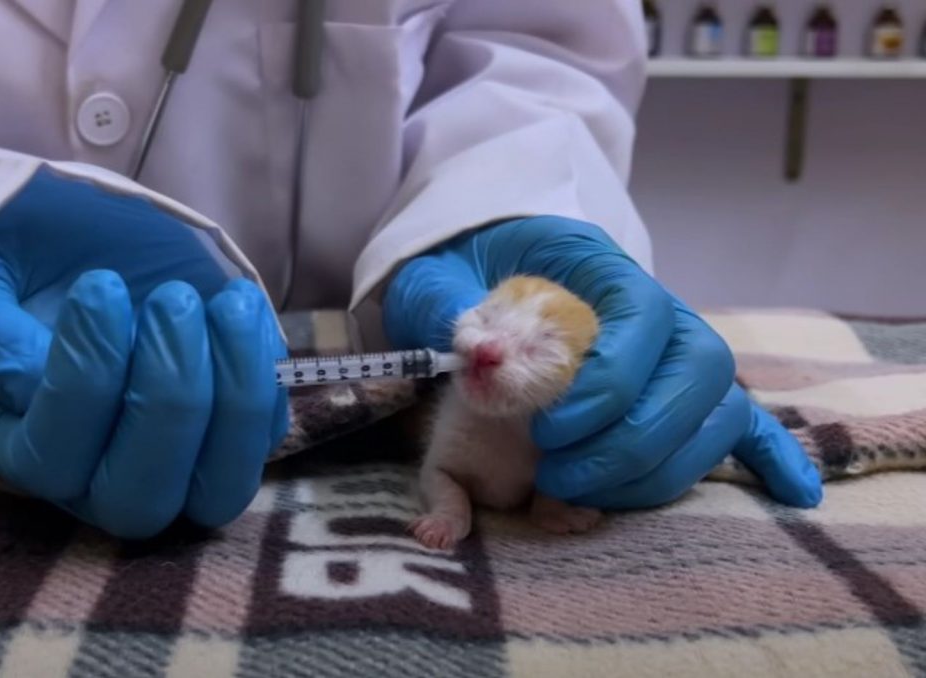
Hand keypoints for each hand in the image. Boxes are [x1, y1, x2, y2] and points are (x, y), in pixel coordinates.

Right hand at [0, 168, 288, 537]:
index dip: (82, 380)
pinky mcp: (235, 439)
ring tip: (228, 304)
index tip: (102, 286)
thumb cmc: (30, 277)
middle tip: (173, 300)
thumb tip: (28, 373)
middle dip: (168, 396)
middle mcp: (100, 481)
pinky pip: (266, 436)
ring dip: (236, 396)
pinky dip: (266, 375)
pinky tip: (241, 306)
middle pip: (140, 499)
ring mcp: (177, 470)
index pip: (52, 459)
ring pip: (219, 489)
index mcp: (25, 451)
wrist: (99, 260)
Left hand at [383, 215, 821, 509]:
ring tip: (582, 495)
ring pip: (720, 407)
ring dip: (664, 465)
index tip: (553, 429)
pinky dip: (767, 455)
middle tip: (560, 473)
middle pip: (700, 368)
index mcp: (596, 263)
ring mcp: (671, 350)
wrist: (477, 262)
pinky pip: (742, 418)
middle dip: (636, 437)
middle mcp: (651, 307)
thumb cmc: (455, 270)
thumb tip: (481, 358)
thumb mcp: (432, 277)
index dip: (613, 381)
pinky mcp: (672, 388)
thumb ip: (447, 308)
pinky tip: (791, 495)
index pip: (643, 313)